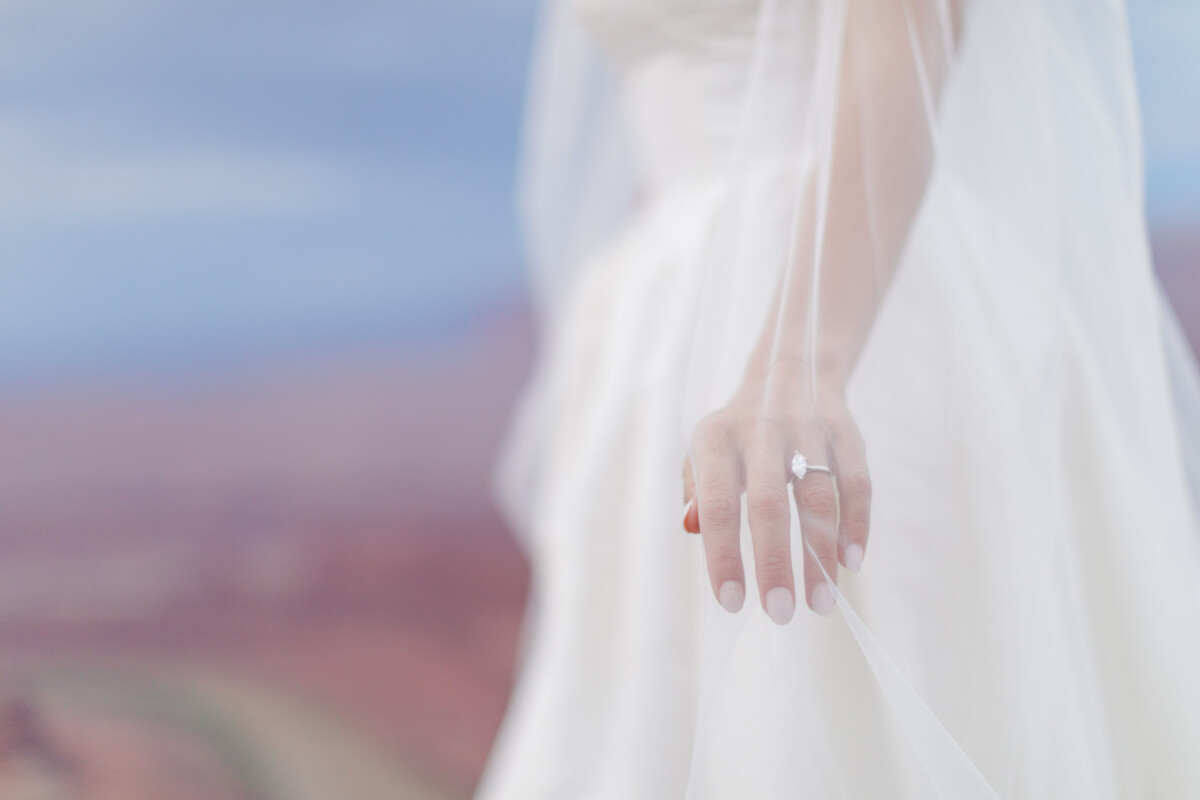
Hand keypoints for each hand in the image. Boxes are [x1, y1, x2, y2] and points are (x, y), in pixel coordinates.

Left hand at [682, 369, 869, 623]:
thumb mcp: (704, 453)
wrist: (788, 370)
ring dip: (821, 555)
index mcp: (716, 439)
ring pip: (819, 496)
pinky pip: (856, 481)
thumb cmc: (738, 433)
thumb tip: (695, 529)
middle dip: (775, 564)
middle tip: (780, 613)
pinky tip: (852, 561)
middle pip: (769, 504)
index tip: (732, 603)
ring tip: (821, 601)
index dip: (723, 555)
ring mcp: (807, 427)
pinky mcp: (845, 430)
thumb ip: (697, 492)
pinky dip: (857, 524)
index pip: (718, 505)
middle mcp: (761, 430)